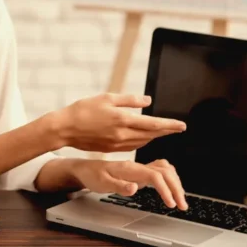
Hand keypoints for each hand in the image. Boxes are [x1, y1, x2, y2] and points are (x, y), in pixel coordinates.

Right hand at [53, 93, 185, 152]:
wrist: (64, 129)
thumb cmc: (83, 109)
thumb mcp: (107, 98)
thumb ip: (129, 100)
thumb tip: (147, 101)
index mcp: (122, 120)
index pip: (152, 124)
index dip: (169, 125)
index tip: (182, 126)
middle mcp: (122, 134)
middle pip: (151, 135)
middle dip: (166, 131)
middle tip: (178, 129)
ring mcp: (116, 144)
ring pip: (142, 141)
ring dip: (154, 136)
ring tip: (163, 131)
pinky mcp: (110, 149)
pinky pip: (132, 146)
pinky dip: (141, 140)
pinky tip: (143, 137)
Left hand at [70, 158, 187, 209]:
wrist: (85, 168)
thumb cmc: (92, 176)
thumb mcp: (101, 183)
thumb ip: (119, 186)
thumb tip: (135, 188)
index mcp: (130, 169)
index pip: (154, 176)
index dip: (165, 189)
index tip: (170, 204)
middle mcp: (137, 166)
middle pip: (165, 172)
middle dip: (176, 188)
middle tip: (182, 206)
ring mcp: (140, 168)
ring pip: (165, 170)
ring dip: (175, 184)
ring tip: (180, 200)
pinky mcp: (140, 172)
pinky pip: (160, 171)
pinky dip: (170, 180)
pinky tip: (171, 190)